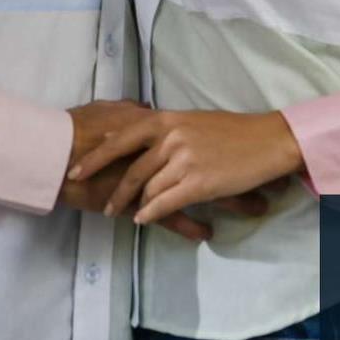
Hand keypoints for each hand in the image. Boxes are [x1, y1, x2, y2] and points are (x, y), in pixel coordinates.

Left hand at [67, 108, 303, 225]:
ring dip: (133, 205)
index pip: (120, 138)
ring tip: (124, 213)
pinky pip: (166, 203)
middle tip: (100, 204)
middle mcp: (170, 138)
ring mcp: (184, 161)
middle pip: (130, 169)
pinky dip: (151, 213)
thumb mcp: (189, 121)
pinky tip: (143, 219)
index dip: (95, 157)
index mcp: (165, 120)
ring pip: (148, 189)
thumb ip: (161, 129)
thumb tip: (129, 134)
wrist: (264, 141)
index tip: (75, 170)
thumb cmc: (228, 130)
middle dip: (111, 189)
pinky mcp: (199, 183)